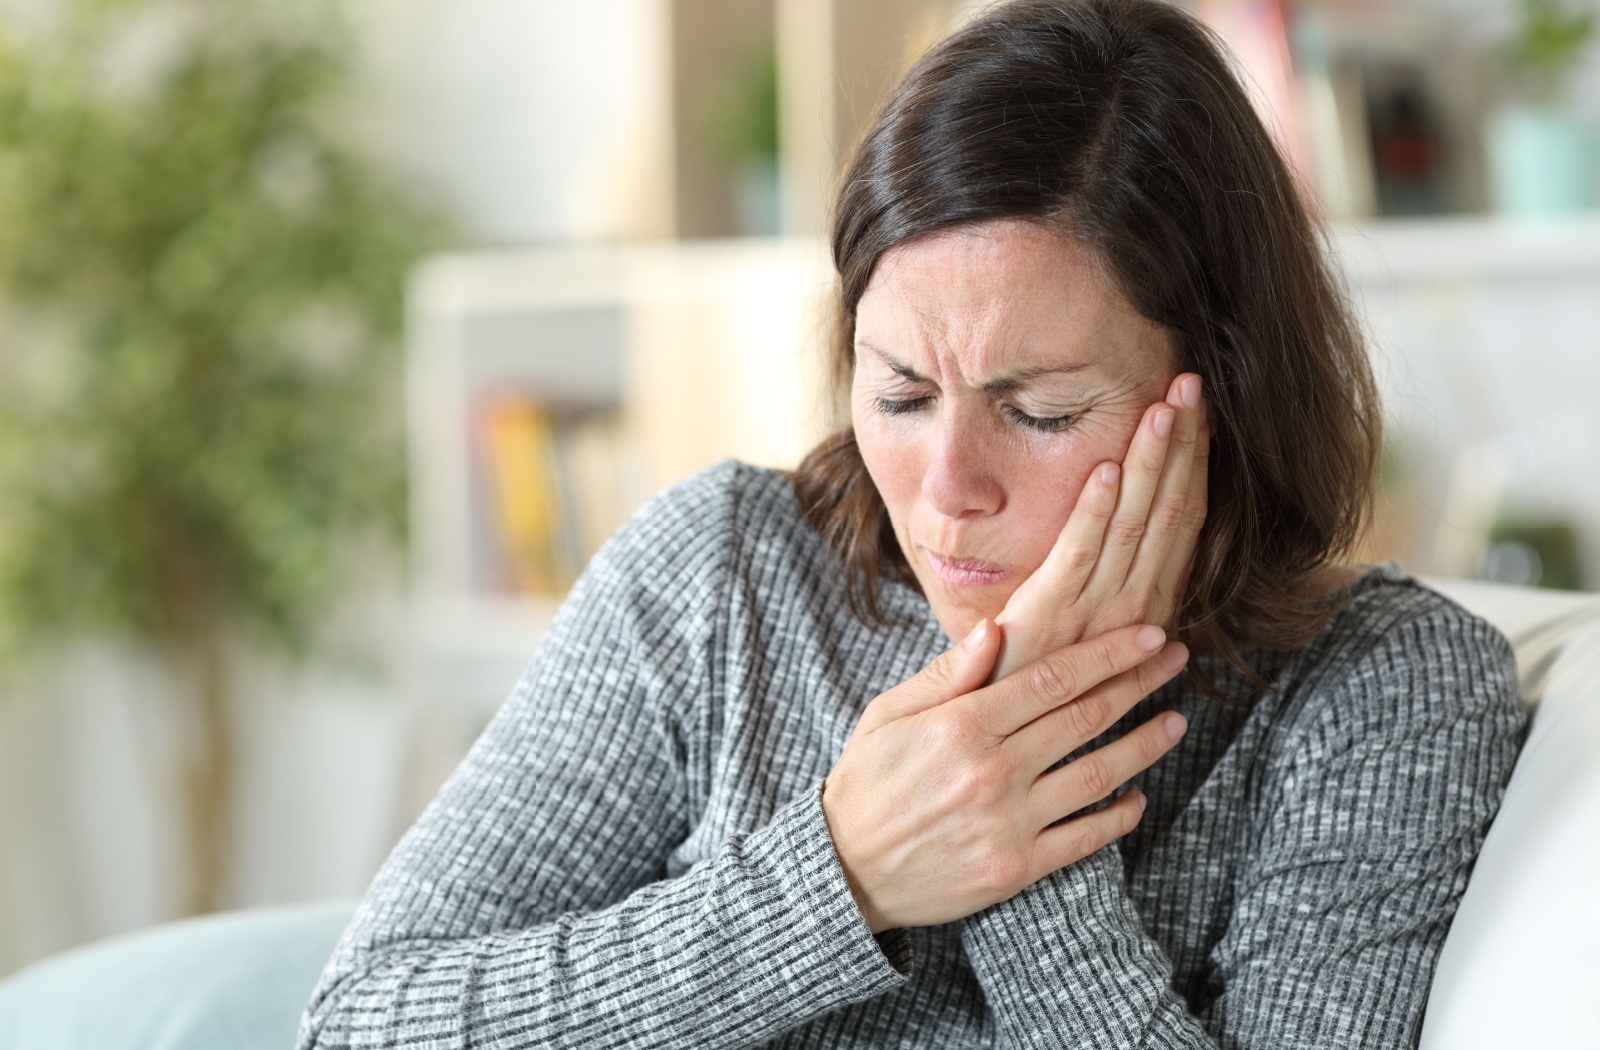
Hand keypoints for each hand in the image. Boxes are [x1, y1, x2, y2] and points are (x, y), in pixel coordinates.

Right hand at [821, 620, 1189, 932]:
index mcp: (961, 725)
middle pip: (1085, 717)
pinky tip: (1138, 797)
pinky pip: (1084, 838)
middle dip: (1139, 683)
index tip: (1148, 635)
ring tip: (1176, 722)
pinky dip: (1118, 816)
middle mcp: (991, 770)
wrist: (845, 871)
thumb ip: (946, 673)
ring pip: (1096, 774)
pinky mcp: (1016, 867)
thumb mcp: (889, 714)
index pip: (1053, 678)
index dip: (1108, 653)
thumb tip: (996, 627)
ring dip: (1144, 745)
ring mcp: (1008, 821)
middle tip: (1177, 660)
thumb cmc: (867, 782)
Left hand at [991, 372, 1208, 679]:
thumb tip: (1155, 583)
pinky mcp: (1049, 614)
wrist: (1006, 734)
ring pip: (1133, 522)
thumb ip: (1118, 596)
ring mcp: (1094, 609)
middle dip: (1182, 444)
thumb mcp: (1093, 633)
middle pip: (1168, 509)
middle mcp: (1135, 604)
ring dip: (1149, 463)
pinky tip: (1104, 466)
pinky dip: (1093, 509)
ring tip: (1163, 407)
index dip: (1194, 461)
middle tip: (1191, 382)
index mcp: (1149, 603)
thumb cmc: (1042, 677)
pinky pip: (1078, 553)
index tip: (1201, 409)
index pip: (1182, 519)